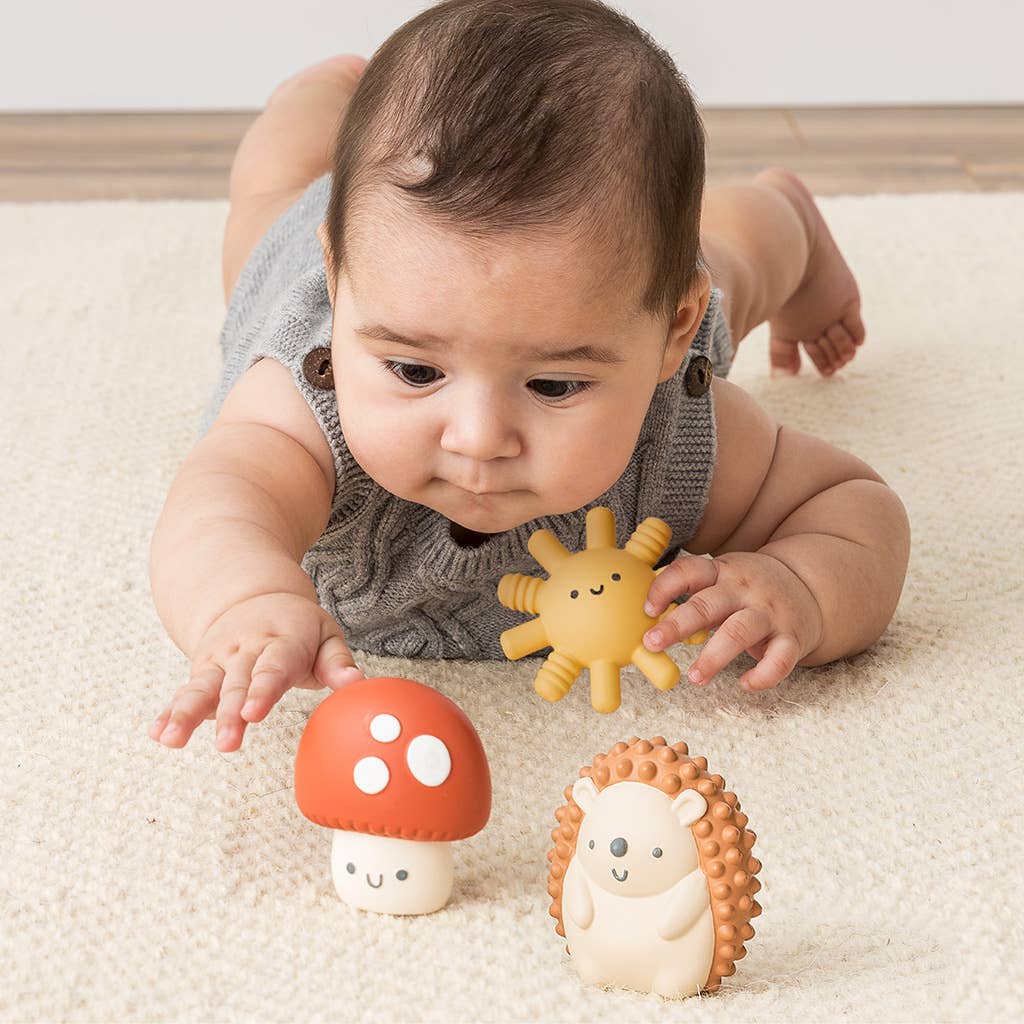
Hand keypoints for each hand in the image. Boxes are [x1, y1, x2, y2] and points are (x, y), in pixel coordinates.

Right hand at [149, 592, 363, 751]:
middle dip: (230, 714)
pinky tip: (158, 734)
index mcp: (281, 641)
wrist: (252, 596)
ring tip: (172, 740)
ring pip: (202, 688)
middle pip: (236, 684)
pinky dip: (170, 712)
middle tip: (227, 744)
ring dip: (187, 714)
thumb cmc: (297, 626)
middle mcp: (245, 651)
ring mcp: (220, 661)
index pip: (272, 668)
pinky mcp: (202, 671)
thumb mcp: (325, 633)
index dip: (263, 691)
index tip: (254, 713)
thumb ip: (338, 662)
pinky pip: (184, 692)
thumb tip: (356, 684)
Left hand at [642, 551, 823, 690]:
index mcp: (722, 572)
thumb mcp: (724, 578)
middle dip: (677, 625)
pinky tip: (745, 683)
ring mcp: (769, 613)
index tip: (646, 608)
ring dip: (713, 657)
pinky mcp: (792, 637)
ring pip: (739, 633)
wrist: (811, 586)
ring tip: (694, 677)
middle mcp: (744, 590)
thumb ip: (694, 595)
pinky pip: (779, 660)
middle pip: (708, 605)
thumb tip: (649, 618)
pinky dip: (762, 675)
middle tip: (651, 643)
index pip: (690, 571)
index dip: (665, 587)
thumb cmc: (750, 589)